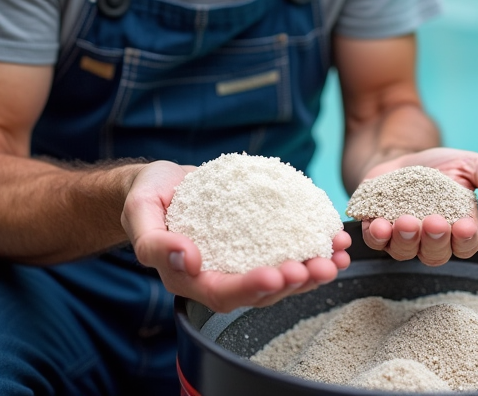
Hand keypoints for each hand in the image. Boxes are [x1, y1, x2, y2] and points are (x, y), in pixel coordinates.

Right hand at [121, 160, 351, 312]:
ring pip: (279, 277)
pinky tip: (334, 239)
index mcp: (188, 279)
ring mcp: (240, 263)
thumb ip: (155, 242)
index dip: (251, 287)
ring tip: (337, 256)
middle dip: (293, 282)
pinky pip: (286, 251)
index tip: (277, 274)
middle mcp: (218, 278)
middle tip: (318, 267)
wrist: (162, 185)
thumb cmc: (147, 198)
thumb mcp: (139, 212)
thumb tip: (187, 259)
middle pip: (260, 292)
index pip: (222, 293)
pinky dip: (312, 247)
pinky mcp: (257, 245)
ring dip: (312, 270)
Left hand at [358, 148, 477, 266]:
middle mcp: (432, 240)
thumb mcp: (468, 164)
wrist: (401, 156)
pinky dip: (377, 236)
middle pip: (436, 254)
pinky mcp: (377, 229)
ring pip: (405, 251)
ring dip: (405, 240)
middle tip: (434, 223)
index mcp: (459, 228)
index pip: (467, 245)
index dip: (465, 240)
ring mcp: (403, 238)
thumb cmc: (440, 167)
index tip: (464, 226)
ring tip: (405, 222)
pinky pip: (376, 242)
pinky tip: (378, 224)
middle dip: (435, 240)